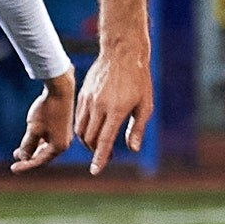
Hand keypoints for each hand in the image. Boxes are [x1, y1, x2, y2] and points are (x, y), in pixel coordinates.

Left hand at [12, 70, 75, 172]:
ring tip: (20, 149)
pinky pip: (49, 139)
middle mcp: (64, 143)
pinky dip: (39, 141)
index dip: (25, 166)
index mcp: (59, 147)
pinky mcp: (62, 126)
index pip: (39, 161)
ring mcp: (63, 135)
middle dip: (29, 157)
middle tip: (15, 157)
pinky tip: (31, 137)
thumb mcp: (33, 129)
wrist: (61, 89)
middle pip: (44, 156)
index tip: (13, 169)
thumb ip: (28, 145)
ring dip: (33, 149)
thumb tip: (24, 158)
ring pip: (46, 147)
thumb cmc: (47, 109)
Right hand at [73, 49, 152, 174]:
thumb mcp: (145, 105)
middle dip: (96, 152)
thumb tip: (133, 149)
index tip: (95, 171)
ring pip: (81, 129)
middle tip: (106, 156)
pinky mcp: (83, 94)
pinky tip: (93, 128)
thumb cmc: (139, 79)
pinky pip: (78, 117)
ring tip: (99, 144)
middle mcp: (99, 106)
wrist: (122, 52)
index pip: (104, 140)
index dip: (100, 158)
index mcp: (116, 110)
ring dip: (88, 142)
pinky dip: (84, 128)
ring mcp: (88, 99)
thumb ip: (137, 128)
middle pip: (90, 139)